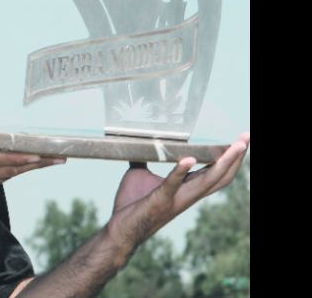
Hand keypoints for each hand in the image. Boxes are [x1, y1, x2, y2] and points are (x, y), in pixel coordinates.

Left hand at [108, 132, 249, 251]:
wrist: (120, 230)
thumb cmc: (132, 204)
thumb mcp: (139, 175)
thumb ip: (143, 160)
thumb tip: (138, 143)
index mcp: (187, 188)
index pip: (215, 172)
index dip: (229, 158)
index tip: (241, 141)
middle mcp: (188, 195)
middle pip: (220, 176)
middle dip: (236, 157)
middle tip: (247, 137)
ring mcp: (176, 199)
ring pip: (207, 180)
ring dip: (223, 162)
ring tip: (235, 145)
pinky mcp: (159, 200)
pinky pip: (172, 184)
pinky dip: (180, 171)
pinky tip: (188, 158)